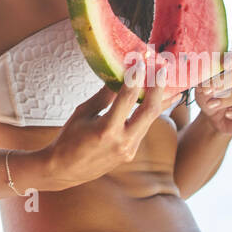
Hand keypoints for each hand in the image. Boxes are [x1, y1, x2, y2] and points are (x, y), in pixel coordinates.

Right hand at [41, 59, 181, 190]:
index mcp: (107, 130)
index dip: (136, 77)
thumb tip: (118, 76)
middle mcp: (122, 142)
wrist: (65, 170)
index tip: (141, 61)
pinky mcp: (130, 153)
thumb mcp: (83, 113)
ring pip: (150, 120)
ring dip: (159, 99)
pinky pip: (143, 128)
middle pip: (150, 111)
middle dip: (159, 88)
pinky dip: (149, 112)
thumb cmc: (69, 139)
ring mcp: (129, 150)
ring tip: (167, 81)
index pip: (127, 98)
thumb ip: (104, 96)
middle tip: (163, 68)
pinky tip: (154, 99)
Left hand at [194, 46, 231, 134]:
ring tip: (211, 104)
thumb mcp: (202, 84)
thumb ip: (203, 76)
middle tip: (209, 89)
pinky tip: (228, 113)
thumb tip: (199, 70)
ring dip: (228, 98)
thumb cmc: (208, 94)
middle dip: (226, 81)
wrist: (213, 116)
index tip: (222, 64)